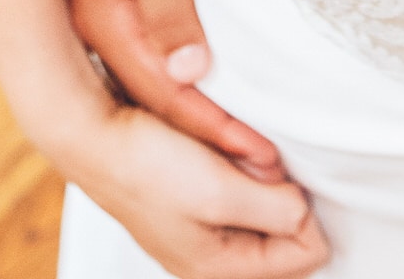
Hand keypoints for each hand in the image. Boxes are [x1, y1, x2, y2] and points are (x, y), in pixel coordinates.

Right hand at [56, 100, 328, 278]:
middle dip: (285, 199)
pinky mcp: (193, 211)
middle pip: (287, 242)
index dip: (304, 210)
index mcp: (221, 270)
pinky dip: (245, 176)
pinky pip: (242, 200)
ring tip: (244, 158)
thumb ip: (274, 209)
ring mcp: (201, 237)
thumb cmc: (148, 167)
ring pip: (267, 218)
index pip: (306, 254)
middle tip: (260, 167)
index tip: (280, 177)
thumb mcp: (220, 191)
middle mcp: (213, 262)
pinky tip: (229, 156)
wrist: (96, 138)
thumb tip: (306, 213)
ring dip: (265, 184)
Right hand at [64, 0, 283, 178]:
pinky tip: (218, 100)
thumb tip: (190, 71)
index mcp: (100, 17)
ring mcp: (103, 18)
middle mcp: (94, 29)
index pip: (164, 94)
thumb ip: (169, 1)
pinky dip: (189, 90)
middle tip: (269, 175)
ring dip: (203, 121)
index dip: (215, 128)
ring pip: (156, 89)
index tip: (263, 157)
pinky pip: (154, 64)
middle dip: (211, 141)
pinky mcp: (118, 5)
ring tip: (253, 154)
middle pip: (157, 104)